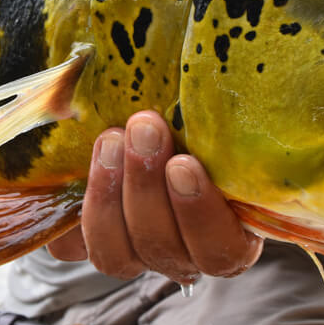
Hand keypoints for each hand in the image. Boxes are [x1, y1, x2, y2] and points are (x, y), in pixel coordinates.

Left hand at [47, 111, 263, 283]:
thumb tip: (250, 68)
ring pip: (118, 256)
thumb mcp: (208, 111)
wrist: (134, 113)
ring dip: (110, 197)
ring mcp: (133, 252)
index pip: (225, 251)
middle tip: (143, 129)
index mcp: (231, 231)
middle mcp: (183, 252)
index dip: (200, 213)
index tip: (183, 162)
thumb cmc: (190, 108)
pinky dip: (74, 211)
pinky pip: (73, 248)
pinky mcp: (87, 245)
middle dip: (147, 188)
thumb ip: (217, 113)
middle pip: (167, 251)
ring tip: (110, 140)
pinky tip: (76, 168)